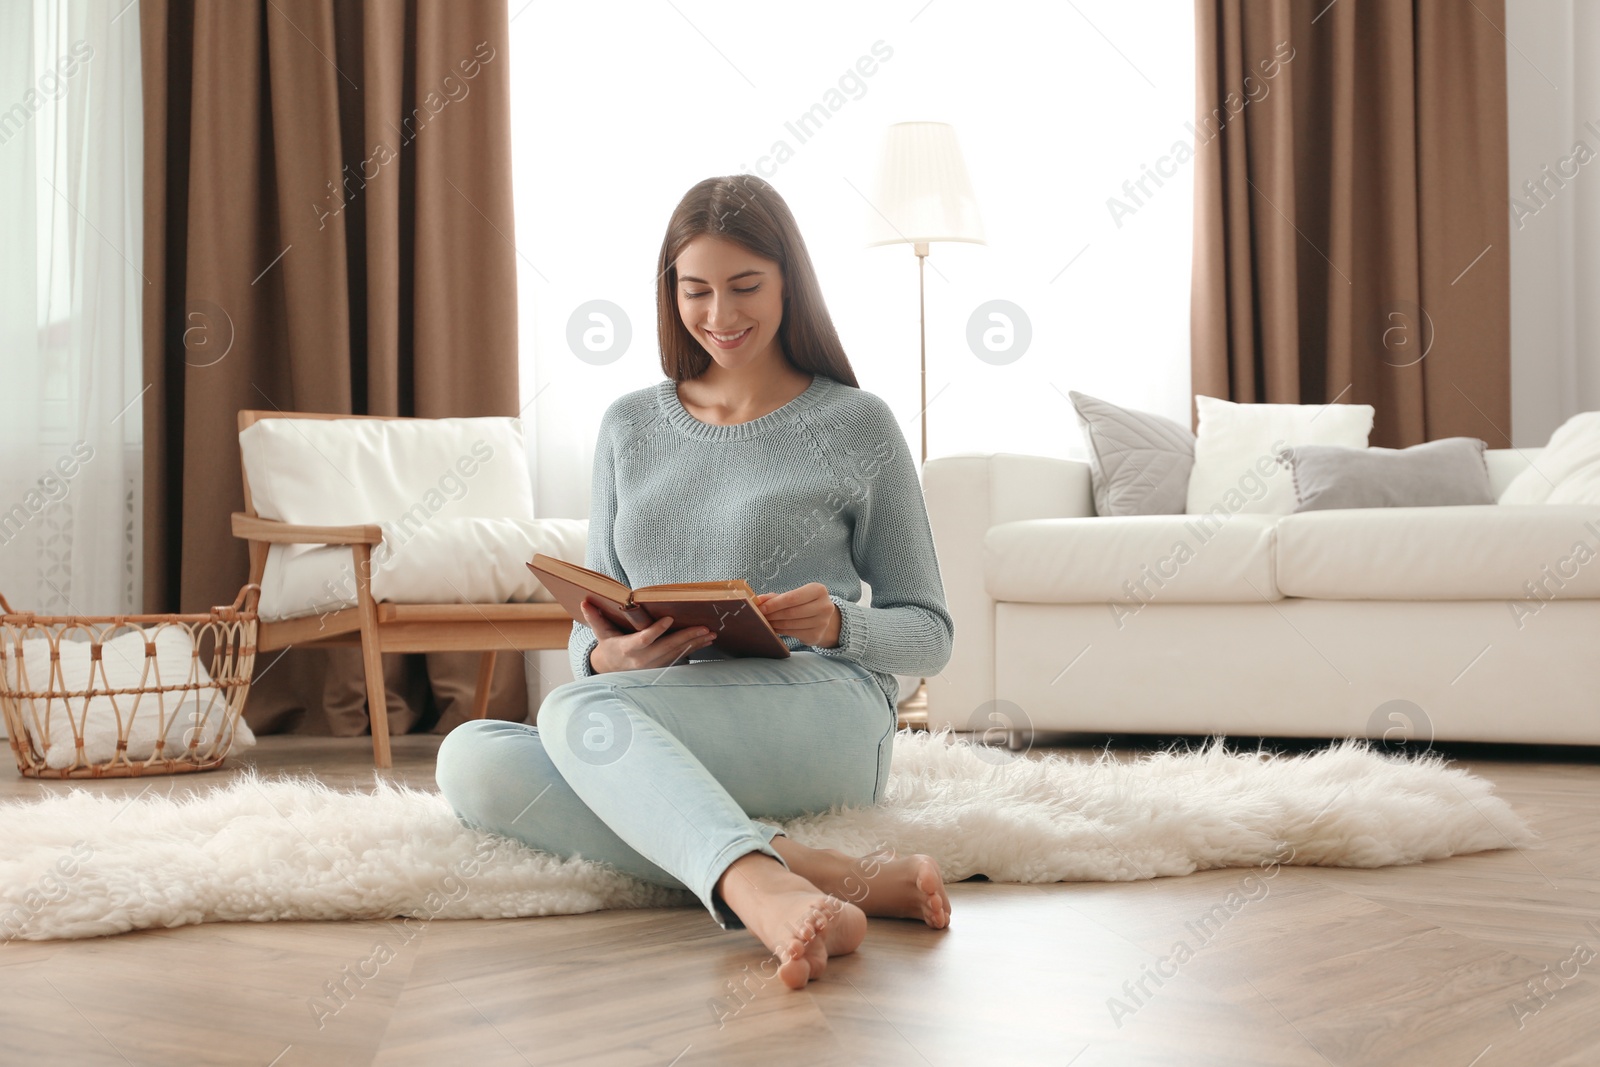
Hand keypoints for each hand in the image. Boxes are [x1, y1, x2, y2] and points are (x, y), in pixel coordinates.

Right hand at [580, 598, 715, 673]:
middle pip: (667, 647)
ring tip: (711, 633)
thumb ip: (595, 618)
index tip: (669, 619)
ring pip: (678, 653)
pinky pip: (681, 657)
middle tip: (704, 627)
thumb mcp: (601, 633)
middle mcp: (643, 660)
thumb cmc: (610, 646)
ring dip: (695, 643)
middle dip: (687, 637)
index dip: (657, 630)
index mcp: (628, 649)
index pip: (644, 639)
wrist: (614, 671)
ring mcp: (654, 666)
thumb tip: (585, 601)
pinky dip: (694, 649)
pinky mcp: (663, 668)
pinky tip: (706, 640)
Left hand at [754, 583, 840, 647]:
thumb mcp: (794, 595)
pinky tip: (775, 628)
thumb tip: (758, 600)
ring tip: (766, 621)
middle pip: (792, 612)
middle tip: (760, 616)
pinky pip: (794, 633)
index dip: (774, 604)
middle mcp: (825, 606)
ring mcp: (823, 622)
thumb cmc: (804, 603)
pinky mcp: (817, 635)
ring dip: (775, 624)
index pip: (792, 598)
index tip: (761, 608)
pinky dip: (781, 631)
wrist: (822, 618)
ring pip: (791, 624)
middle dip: (773, 614)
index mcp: (819, 590)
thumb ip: (775, 597)